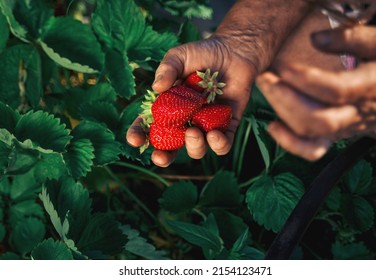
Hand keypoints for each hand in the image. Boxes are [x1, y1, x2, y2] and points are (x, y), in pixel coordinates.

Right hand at [126, 37, 256, 166]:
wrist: (234, 51)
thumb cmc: (203, 53)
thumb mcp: (180, 56)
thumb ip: (167, 69)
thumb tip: (156, 87)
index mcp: (168, 107)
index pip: (149, 125)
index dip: (139, 135)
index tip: (135, 139)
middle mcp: (185, 121)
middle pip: (170, 147)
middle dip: (163, 156)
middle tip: (160, 157)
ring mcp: (205, 125)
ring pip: (196, 149)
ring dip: (193, 147)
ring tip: (194, 132)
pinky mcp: (227, 126)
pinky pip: (222, 145)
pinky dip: (218, 144)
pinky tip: (215, 134)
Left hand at [257, 25, 375, 160]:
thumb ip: (351, 39)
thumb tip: (315, 39)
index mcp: (370, 88)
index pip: (335, 91)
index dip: (305, 81)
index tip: (283, 67)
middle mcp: (356, 114)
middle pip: (317, 119)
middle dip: (285, 99)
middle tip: (266, 78)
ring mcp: (344, 129)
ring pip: (311, 134)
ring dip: (282, 114)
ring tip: (267, 89)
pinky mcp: (335, 136)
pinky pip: (312, 149)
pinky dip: (289, 142)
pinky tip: (273, 126)